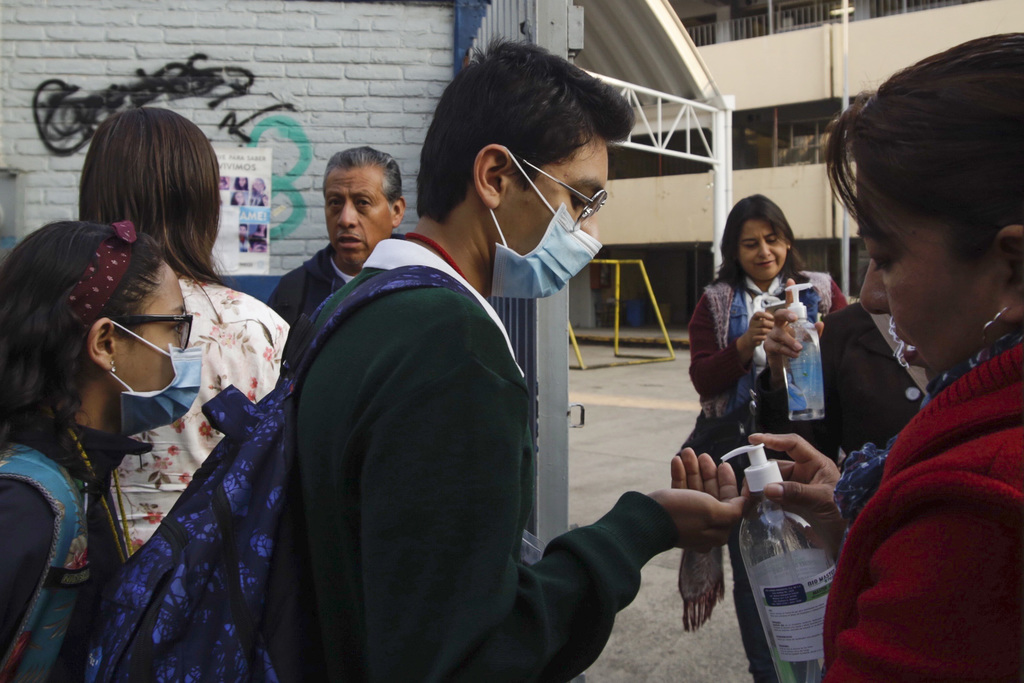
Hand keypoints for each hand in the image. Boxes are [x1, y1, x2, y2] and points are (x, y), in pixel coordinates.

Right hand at [648, 451, 743, 551]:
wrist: (645, 520)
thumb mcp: (713, 512)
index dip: (730, 483)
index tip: (727, 466)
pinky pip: (680, 490)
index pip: (732, 504)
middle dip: (708, 471)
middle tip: (704, 456)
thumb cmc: (681, 516)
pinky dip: (679, 474)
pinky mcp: (673, 510)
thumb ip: (733, 508)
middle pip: (712, 493)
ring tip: (687, 452)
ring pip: (694, 488)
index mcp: (718, 529)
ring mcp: (688, 517)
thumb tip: (743, 503)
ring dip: (692, 468)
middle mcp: (704, 525)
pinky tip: (676, 461)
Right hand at [739, 311, 773, 361]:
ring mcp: (752, 331)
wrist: (749, 339)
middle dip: (771, 325)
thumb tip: (777, 314)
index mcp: (754, 319)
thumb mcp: (760, 322)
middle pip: (763, 322)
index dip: (765, 315)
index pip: (757, 314)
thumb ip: (767, 318)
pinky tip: (766, 337)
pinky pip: (761, 337)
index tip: (772, 317)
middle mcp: (752, 324)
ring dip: (769, 331)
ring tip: (771, 331)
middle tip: (774, 326)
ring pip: (763, 330)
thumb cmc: (758, 329)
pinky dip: (765, 337)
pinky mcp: (753, 338)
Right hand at [748, 433, 845, 558]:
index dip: (773, 439)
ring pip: (773, 483)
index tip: (753, 440)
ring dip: (761, 490)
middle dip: (761, 474)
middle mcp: (806, 474)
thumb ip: (796, 493)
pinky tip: (757, 509)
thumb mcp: (823, 500)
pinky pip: (775, 499)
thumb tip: (768, 489)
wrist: (853, 540)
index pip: (793, 444)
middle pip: (777, 466)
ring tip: (750, 501)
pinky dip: (765, 502)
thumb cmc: (847, 513)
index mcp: (816, 464)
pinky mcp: (795, 506)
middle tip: (749, 488)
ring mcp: (799, 490)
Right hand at [763, 279, 824, 388]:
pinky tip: (795, 354)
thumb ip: (814, 332)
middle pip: (779, 314)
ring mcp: (772, 335)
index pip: (789, 305)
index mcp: (788, 321)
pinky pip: (777, 347)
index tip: (791, 280)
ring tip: (800, 348)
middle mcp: (778, 325)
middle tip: (795, 318)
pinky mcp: (768, 346)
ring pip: (779, 334)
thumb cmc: (795, 348)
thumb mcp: (807, 340)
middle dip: (786, 314)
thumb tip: (820, 323)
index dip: (789, 293)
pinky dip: (787, 351)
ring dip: (790, 340)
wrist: (785, 365)